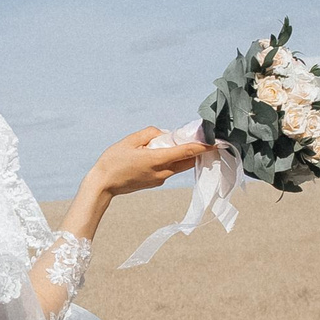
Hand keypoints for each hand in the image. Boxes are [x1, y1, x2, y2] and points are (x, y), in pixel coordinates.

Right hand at [85, 127, 213, 197]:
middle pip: (187, 161)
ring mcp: (159, 179)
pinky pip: (170, 169)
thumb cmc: (113, 161)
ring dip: (184, 155)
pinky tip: (161, 152)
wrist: (103, 185)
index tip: (216, 142)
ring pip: (179, 166)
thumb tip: (164, 135)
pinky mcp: (155, 182)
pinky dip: (171, 160)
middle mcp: (162, 172)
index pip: (186, 152)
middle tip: (205, 139)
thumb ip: (150, 134)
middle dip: (198, 151)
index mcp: (156, 160)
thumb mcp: (130, 140)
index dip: (203, 146)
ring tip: (178, 143)